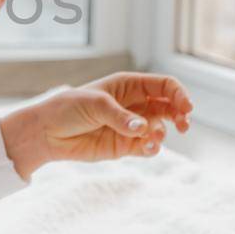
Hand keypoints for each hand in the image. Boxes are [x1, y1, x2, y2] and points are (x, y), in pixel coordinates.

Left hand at [0, 72, 193, 178]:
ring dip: (163, 133)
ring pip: (161, 128)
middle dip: (180, 115)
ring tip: (153, 138)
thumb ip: (120, 117)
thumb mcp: (94, 105)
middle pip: (169, 106)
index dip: (179, 94)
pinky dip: (152, 148)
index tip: (187, 108)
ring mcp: (131, 126)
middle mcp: (134, 104)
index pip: (164, 85)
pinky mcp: (125, 146)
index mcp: (129, 85)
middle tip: (183, 125)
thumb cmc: (68, 108)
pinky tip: (147, 148)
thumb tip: (142, 128)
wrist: (48, 133)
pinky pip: (147, 147)